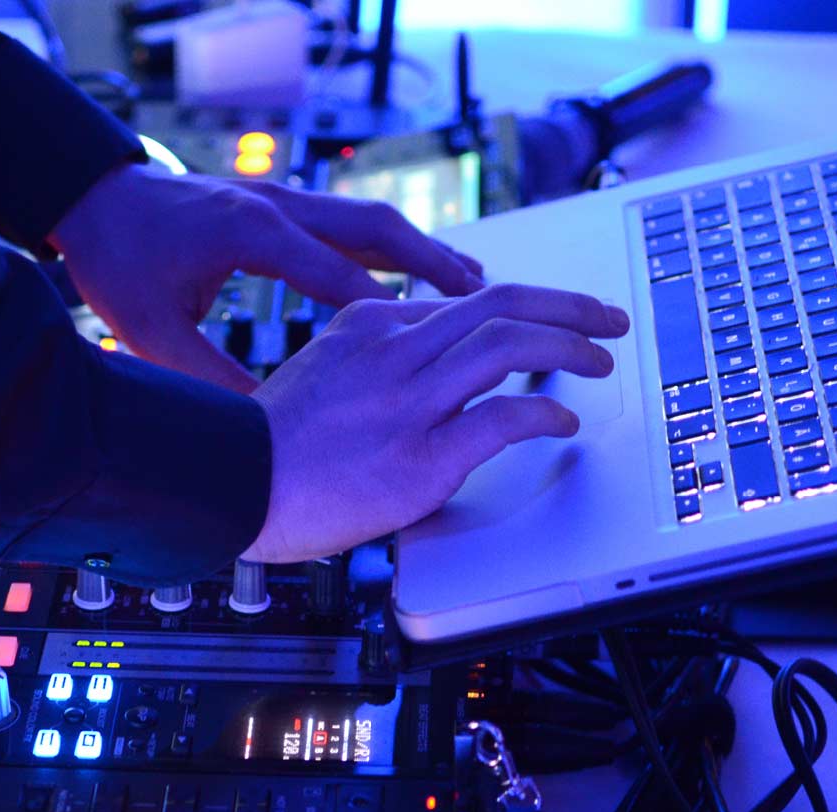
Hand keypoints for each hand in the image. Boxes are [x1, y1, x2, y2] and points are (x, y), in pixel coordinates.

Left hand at [49, 164, 485, 392]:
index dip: (392, 318)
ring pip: (369, 221)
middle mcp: (275, 207)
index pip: (342, 277)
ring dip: (420, 253)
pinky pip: (346, 223)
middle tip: (488, 302)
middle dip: (435, 268)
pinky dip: (386, 248)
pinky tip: (411, 273)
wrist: (90, 200)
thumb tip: (257, 435)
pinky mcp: (273, 203)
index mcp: (252, 236)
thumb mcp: (153, 332)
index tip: (441, 353)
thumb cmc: (116, 261)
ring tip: (472, 286)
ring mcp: (277, 199)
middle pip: (377, 231)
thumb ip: (206, 381)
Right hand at [243, 284, 629, 563]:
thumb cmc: (265, 447)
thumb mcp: (320, 373)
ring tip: (600, 358)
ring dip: (572, 344)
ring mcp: (409, 403)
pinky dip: (546, 414)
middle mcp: (393, 352)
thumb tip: (433, 364)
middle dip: (569, 305)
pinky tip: (563, 422)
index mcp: (368, 326)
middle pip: (502, 303)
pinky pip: (504, 419)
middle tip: (606, 316)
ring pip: (511, 344)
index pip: (464, 301)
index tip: (552, 318)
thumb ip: (374, 359)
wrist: (230, 486)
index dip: (523, 307)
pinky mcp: (421, 458)